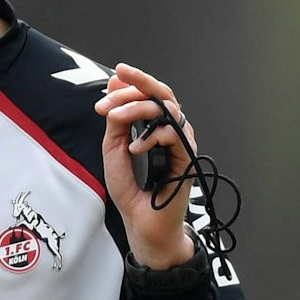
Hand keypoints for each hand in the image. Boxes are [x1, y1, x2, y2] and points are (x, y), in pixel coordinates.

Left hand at [95, 62, 199, 267]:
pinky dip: (153, 136)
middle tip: (119, 78)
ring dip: (139, 108)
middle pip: (164, 96)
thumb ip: (116, 120)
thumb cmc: (130, 188)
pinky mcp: (188, 159)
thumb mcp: (114, 148)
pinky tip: (136, 148)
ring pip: (170, 110)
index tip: (112, 78)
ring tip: (116, 118)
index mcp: (154, 127)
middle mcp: (171, 131)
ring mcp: (181, 144)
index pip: (149, 96)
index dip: (132, 83)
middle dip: (141, 83)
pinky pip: (177, 134)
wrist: (140, 222)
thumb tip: (114, 85)